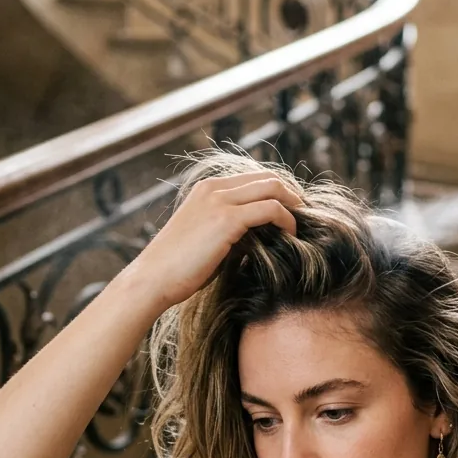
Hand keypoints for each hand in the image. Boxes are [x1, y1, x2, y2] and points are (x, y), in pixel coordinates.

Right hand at [129, 169, 302, 310]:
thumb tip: (262, 236)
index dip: (278, 191)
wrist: (152, 279)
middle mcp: (213, 188)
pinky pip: (270, 209)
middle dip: (291, 194)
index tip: (293, 209)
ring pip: (272, 188)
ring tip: (301, 225)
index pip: (254, 178)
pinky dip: (287, 219)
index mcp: (207, 189)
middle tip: (304, 215)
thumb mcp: (208, 240)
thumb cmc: (178, 269)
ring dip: (293, 205)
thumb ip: (233, 230)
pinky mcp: (226, 220)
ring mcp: (219, 201)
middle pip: (267, 177)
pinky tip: (292, 234)